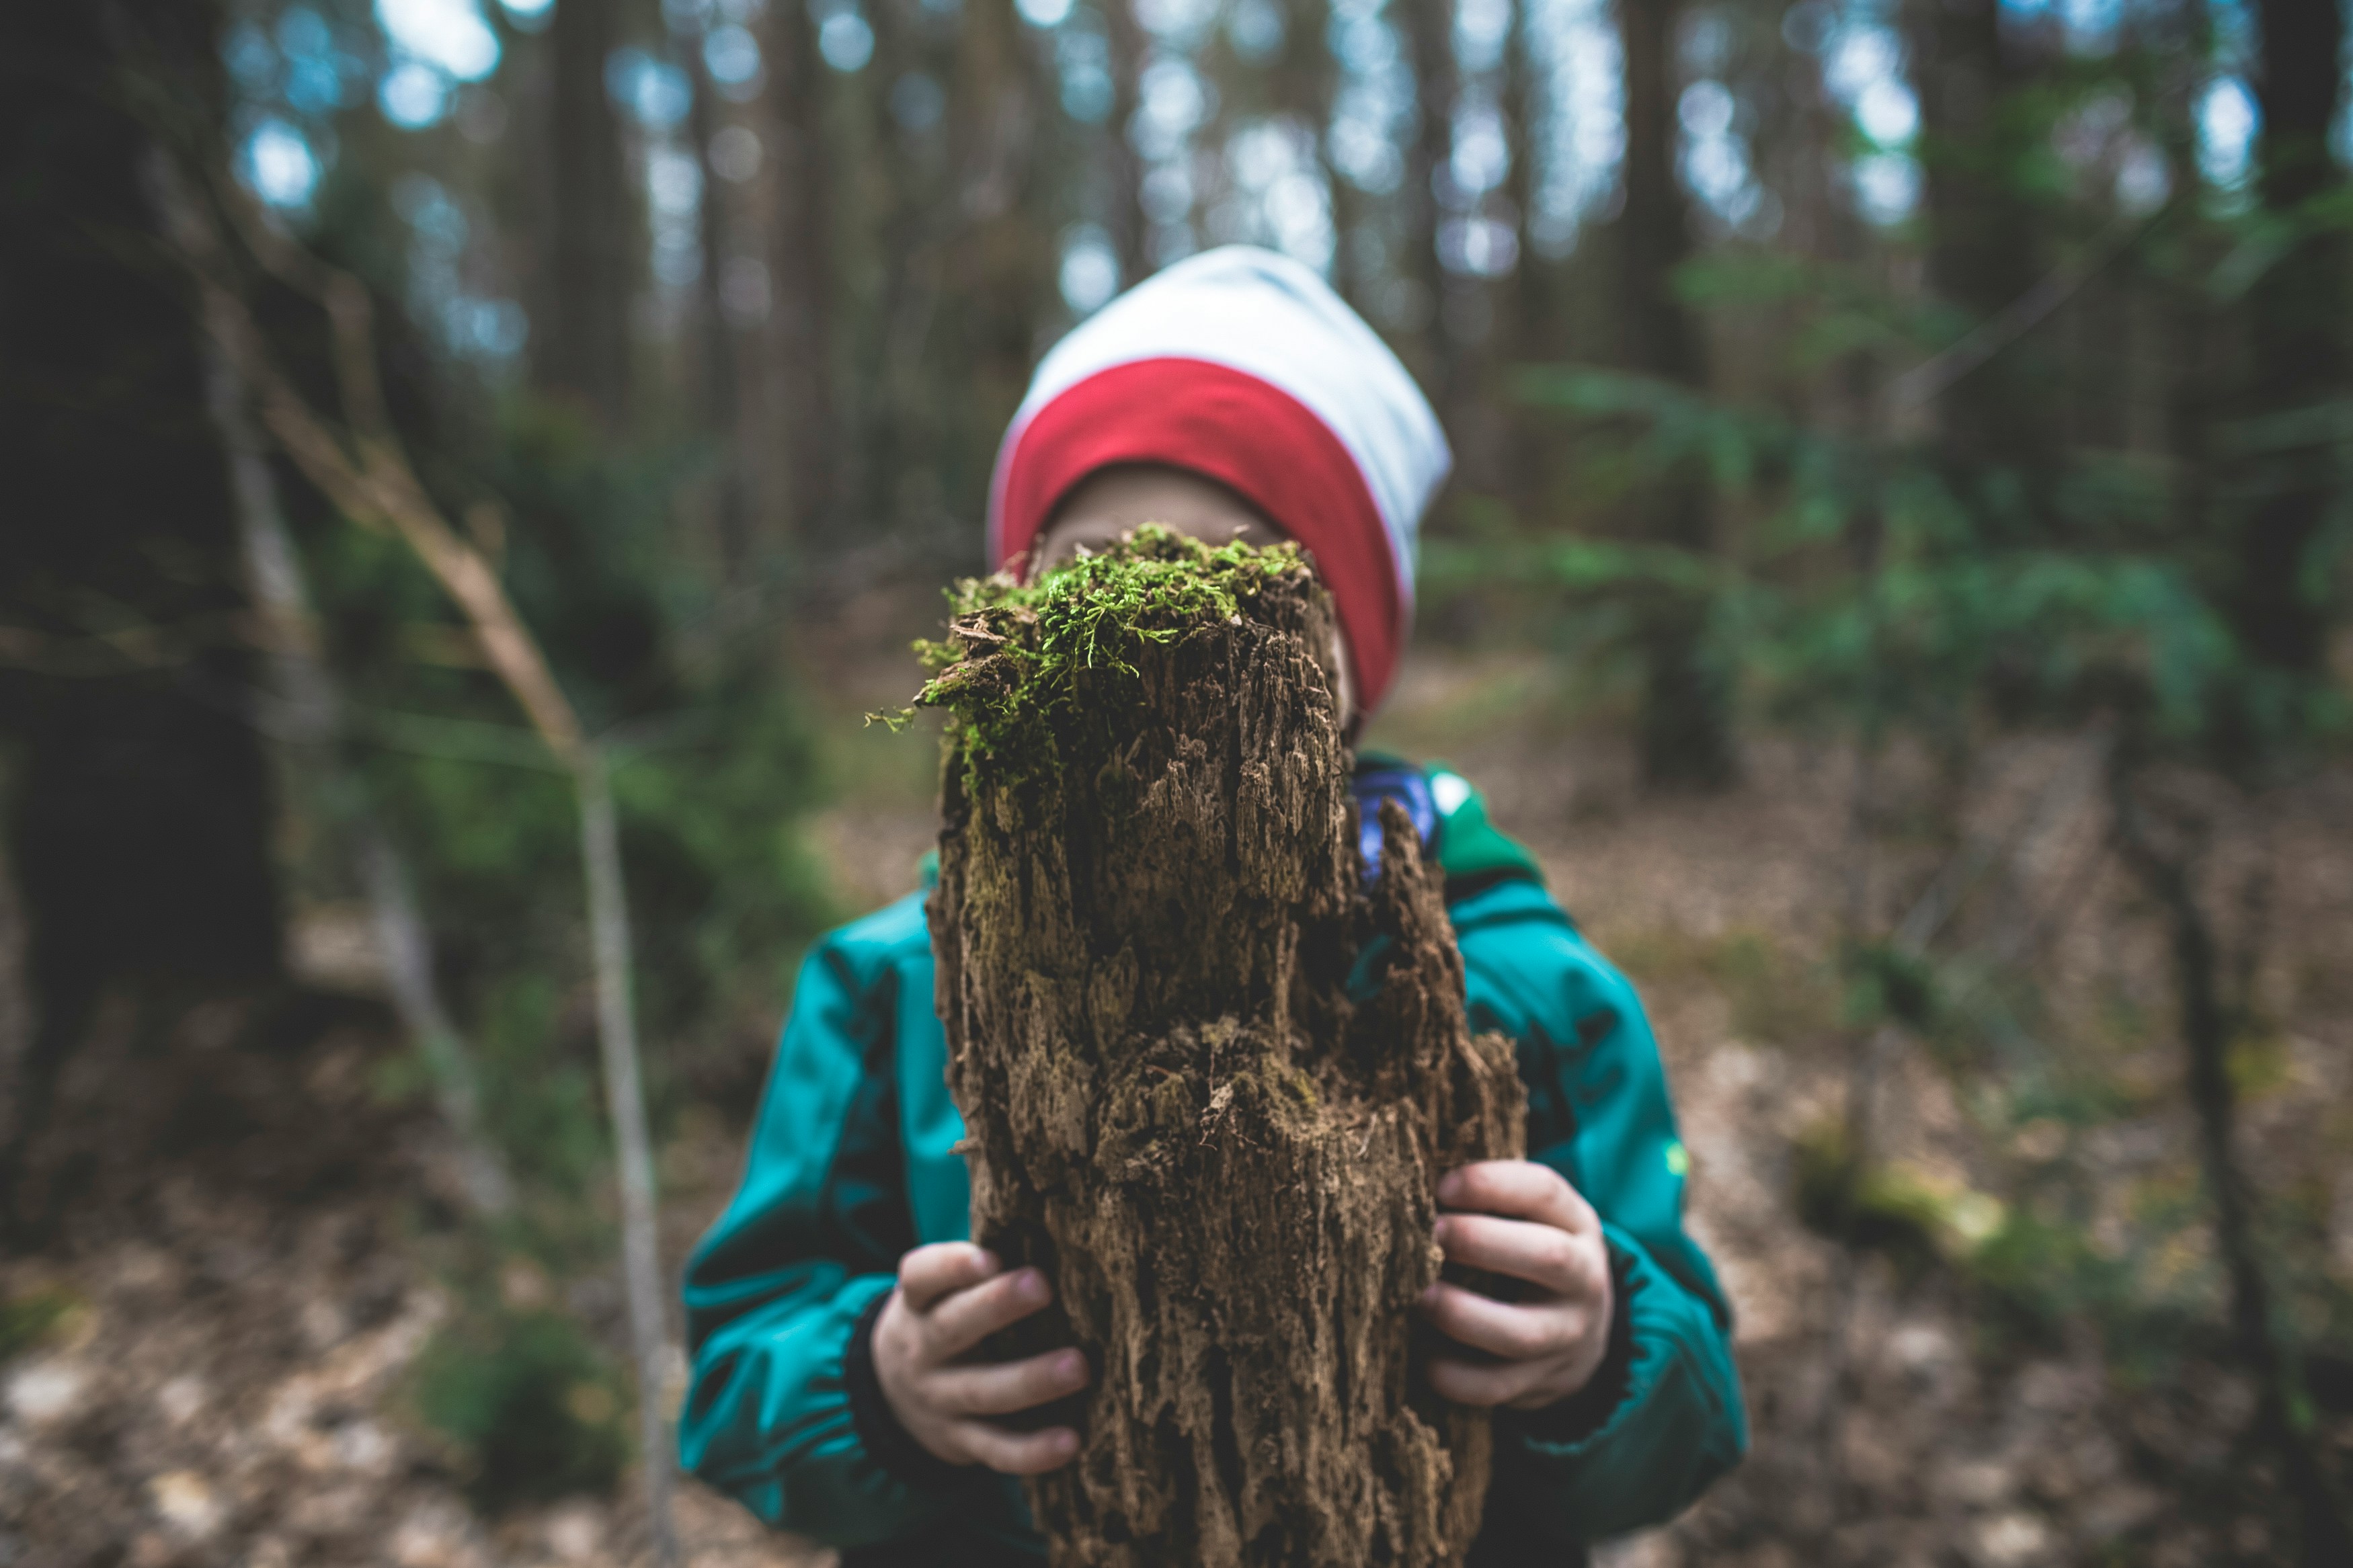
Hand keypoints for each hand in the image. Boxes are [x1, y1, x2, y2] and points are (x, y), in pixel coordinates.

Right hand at [872, 1242, 1089, 1473]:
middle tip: (1042, 1285)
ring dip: (1030, 1380)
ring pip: (982, 1391)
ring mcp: (940, 1400)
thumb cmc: (943, 1320)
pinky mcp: (961, 1442)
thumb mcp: (939, 1292)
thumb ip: (980, 1267)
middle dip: (997, 1307)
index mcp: (918, 1303)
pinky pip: (997, 1450)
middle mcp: (923, 1350)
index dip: (952, 1266)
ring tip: (1078, 1366)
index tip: (989, 1257)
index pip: (922, 1277)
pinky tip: (1071, 1442)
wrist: (890, 1396)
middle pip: (953, 1327)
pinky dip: (1033, 1451)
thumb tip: (1054, 1225)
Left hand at [1418, 1160, 1614, 1410]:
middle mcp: (1583, 1279)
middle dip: (1479, 1242)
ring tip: (1418, 1297)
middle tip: (1428, 1235)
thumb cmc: (1528, 1252)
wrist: (1584, 1330)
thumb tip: (1407, 1182)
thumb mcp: (1531, 1217)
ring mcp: (1568, 1336)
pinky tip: (1425, 1357)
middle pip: (1546, 1257)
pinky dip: (1457, 1377)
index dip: (1489, 1184)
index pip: (1544, 1191)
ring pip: (1521, 1333)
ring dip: (1461, 1314)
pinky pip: (1498, 1387)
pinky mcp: (1542, 1382)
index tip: (1441, 1186)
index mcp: (1576, 1222)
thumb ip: (1489, 1199)